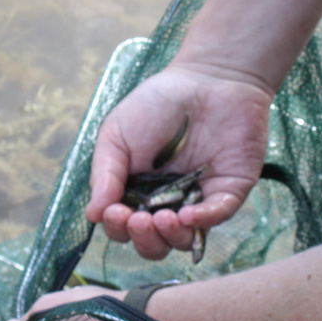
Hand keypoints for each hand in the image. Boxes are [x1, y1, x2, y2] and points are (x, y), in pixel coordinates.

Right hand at [85, 64, 272, 259]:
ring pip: (185, 240)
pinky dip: (202, 222)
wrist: (207, 77)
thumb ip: (105, 174)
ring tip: (162, 218)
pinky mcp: (229, 191)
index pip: (124, 227)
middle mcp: (167, 202)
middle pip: (154, 243)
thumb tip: (93, 215)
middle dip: (143, 240)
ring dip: (170, 237)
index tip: (116, 211)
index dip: (118, 228)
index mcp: (137, 191)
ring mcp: (199, 199)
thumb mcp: (117, 133)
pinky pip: (217, 216)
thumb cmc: (158, 102)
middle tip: (139, 220)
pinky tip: (187, 216)